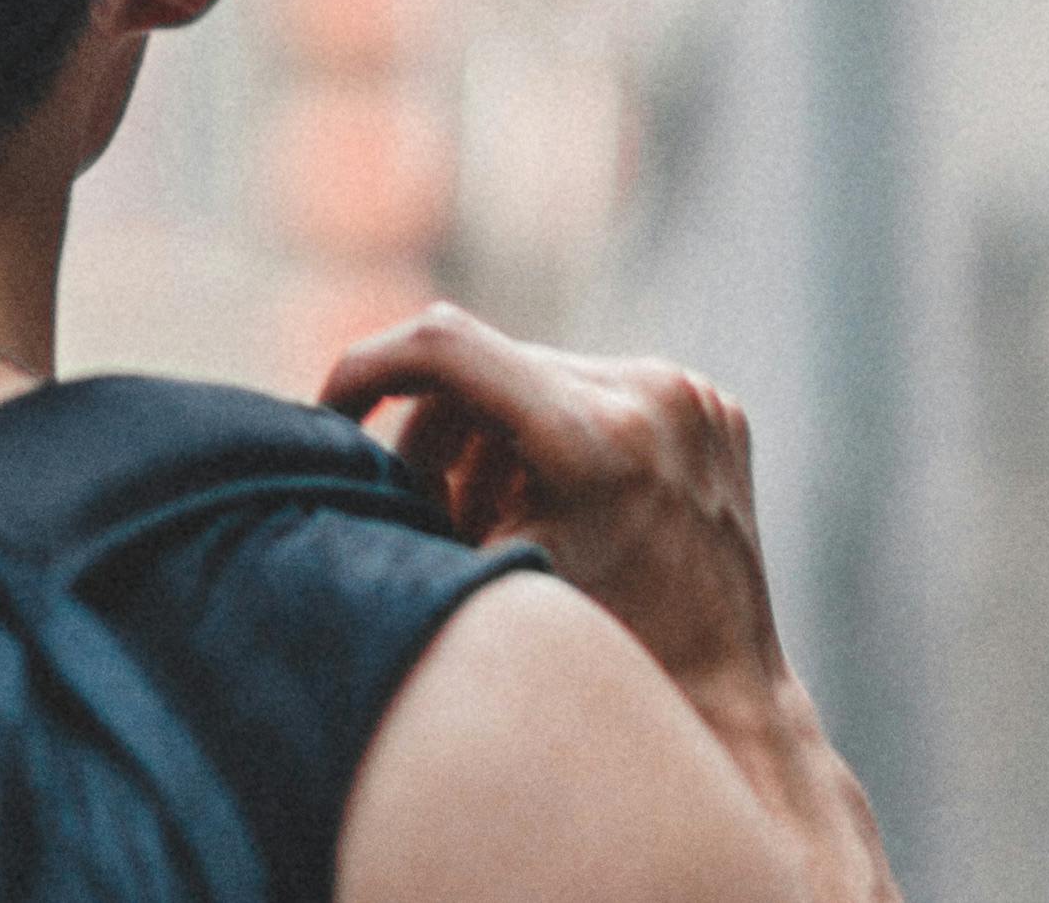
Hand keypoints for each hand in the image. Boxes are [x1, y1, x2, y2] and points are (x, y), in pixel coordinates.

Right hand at [321, 302, 898, 902]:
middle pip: (485, 367)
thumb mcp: (480, 579)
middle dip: (437, 432)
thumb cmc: (592, 662)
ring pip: (533, 375)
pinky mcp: (709, 405)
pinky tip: (557, 504)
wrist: (722, 702)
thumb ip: (415, 501)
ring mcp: (691, 396)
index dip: (367, 367)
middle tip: (427, 509)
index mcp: (597, 441)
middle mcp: (652, 397)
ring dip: (493, 434)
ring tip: (499, 520)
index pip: (443, 345)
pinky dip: (552, 433)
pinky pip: (591, 388)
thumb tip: (325, 434)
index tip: (333, 415)